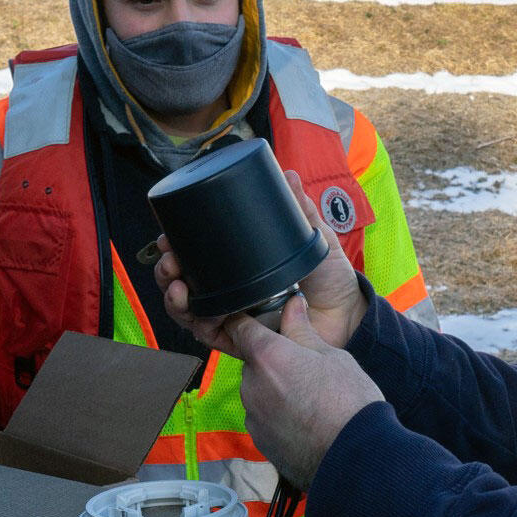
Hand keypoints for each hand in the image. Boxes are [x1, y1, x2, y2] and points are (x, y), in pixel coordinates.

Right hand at [155, 169, 366, 351]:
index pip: (199, 257)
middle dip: (167, 271)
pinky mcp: (243, 341)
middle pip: (185, 284)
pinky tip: (194, 308)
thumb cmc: (330, 278)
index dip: (178, 247)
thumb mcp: (314, 239)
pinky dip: (198, 322)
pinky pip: (211, 335)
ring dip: (173, 297)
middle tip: (168, 258)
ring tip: (175, 282)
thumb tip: (289, 175)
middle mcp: (232, 292)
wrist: (349, 313)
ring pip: (190, 311)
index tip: (167, 235)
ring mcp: (235, 317)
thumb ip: (301, 210)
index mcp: (242, 267)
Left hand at [224, 291, 383, 491]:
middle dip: (272, 361)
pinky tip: (305, 420)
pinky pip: (264, 417)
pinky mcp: (259, 440)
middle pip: (253, 362)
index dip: (248, 321)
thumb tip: (292, 305)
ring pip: (258, 391)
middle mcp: (251, 384)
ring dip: (275, 389)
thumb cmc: (349, 401)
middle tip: (305, 367)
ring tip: (310, 399)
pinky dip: (278, 414)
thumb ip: (303, 331)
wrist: (354, 458)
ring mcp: (253, 415)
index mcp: (267, 356)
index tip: (260, 321)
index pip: (239, 327)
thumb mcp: (333, 356)